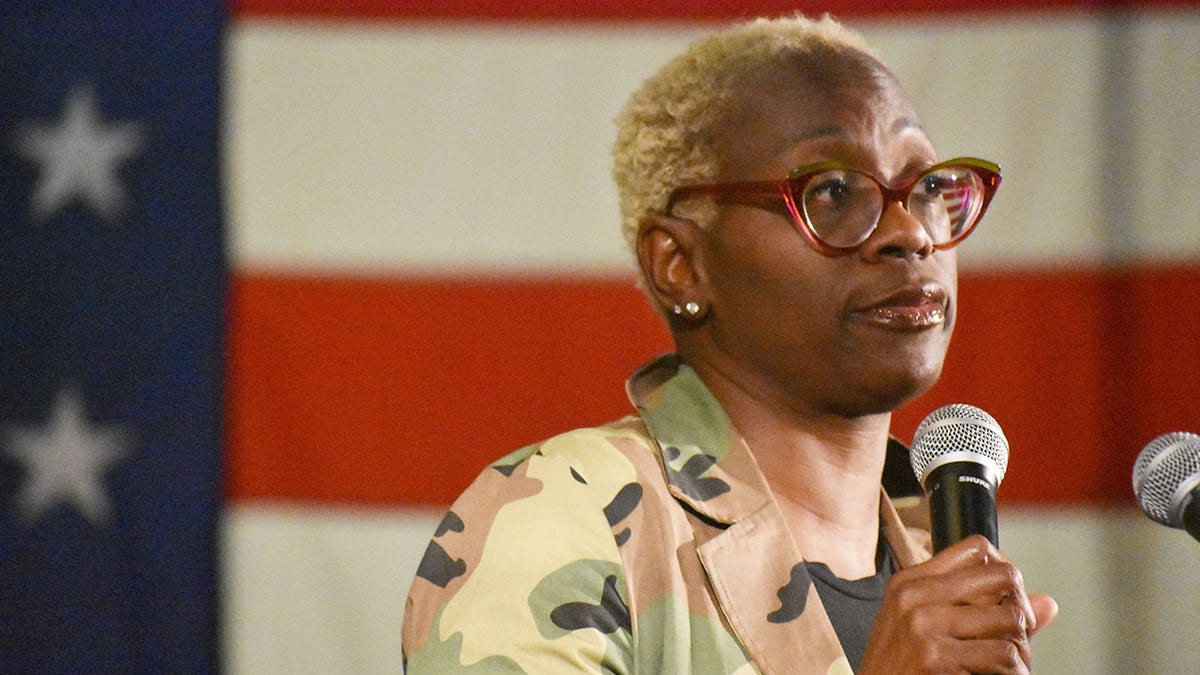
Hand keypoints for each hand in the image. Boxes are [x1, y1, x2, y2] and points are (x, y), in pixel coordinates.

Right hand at [858, 535, 1058, 674]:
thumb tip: (1049, 603)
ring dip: (1020, 649)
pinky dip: (1013, 672)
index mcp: (909, 582)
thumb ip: (981, 610)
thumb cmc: (903, 669)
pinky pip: (1003, 656)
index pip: (976, 549)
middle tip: (1017, 640)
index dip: (1004, 573)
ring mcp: (922, 626)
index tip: (1007, 602)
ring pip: (1011, 619)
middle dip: (1020, 609)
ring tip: (1009, 665)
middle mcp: (914, 596)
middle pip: (1002, 577)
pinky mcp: (935, 658)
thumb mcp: (925, 630)